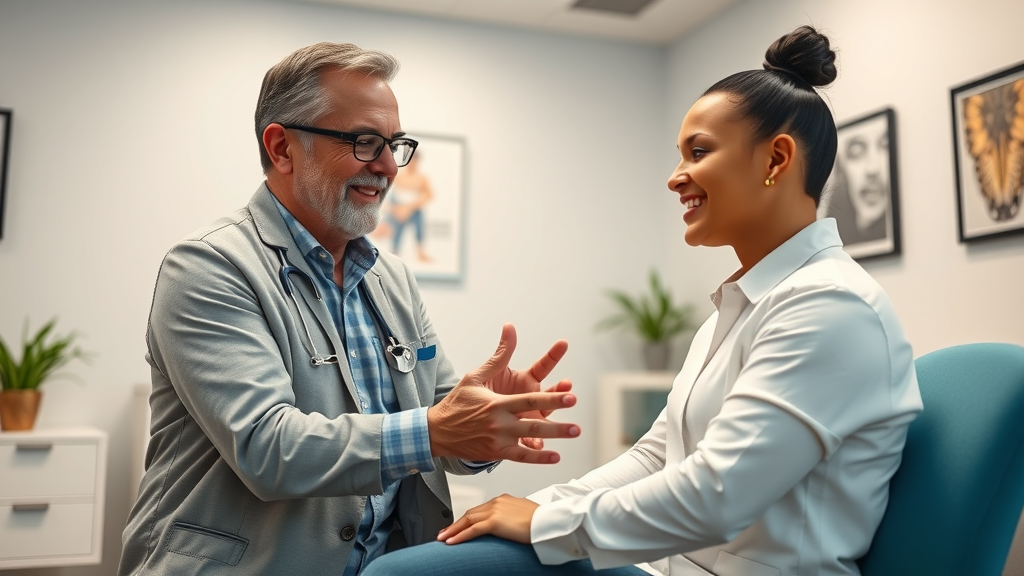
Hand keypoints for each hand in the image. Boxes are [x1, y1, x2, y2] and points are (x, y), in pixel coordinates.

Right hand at [428, 325, 579, 463]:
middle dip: (557, 424)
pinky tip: (555, 456)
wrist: (437, 430)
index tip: (570, 395)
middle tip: (576, 423)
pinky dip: (538, 458)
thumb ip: (499, 356)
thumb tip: (510, 327)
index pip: (529, 400)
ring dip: (554, 438)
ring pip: (530, 439)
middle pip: (534, 423)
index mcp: (497, 403)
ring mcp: (498, 439)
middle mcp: (500, 422)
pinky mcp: (496, 453)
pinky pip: (521, 457)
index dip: (552, 399)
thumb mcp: (476, 376)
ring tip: (573, 433)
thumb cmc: (458, 400)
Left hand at [437, 494, 538, 544]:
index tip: (460, 525)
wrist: (549, 521)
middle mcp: (497, 502)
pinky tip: (451, 542)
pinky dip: (460, 536)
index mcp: (503, 499)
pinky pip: (472, 530)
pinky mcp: (495, 522)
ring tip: (443, 538)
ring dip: (453, 530)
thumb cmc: (542, 520)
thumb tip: (509, 525)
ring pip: (468, 520)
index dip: (467, 518)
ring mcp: (495, 511)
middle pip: (470, 513)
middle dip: (456, 523)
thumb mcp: (524, 515)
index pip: (480, 509)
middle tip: (445, 532)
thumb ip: (513, 517)